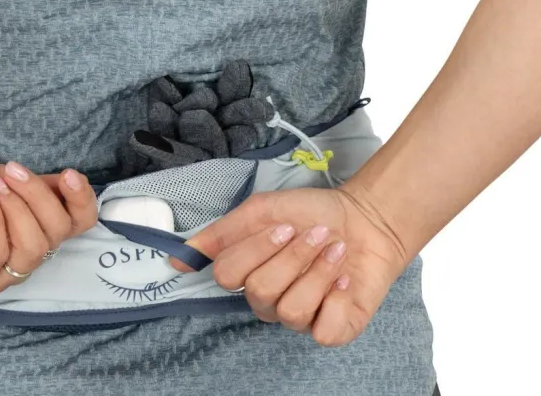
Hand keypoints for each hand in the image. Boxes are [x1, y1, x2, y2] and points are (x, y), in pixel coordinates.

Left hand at [0, 160, 99, 299]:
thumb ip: (34, 184)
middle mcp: (22, 258)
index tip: (68, 174)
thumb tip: (65, 180)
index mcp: (36, 230)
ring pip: (32, 249)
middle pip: (57, 233)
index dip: (82, 201)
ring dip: (17, 208)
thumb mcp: (1, 177)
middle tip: (11, 172)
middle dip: (38, 196)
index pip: (78, 225)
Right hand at [167, 181, 411, 346]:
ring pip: (291, 311)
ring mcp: (299, 318)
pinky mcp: (331, 330)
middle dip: (294, 257)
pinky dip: (338, 300)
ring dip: (319, 273)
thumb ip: (221, 234)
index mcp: (248, 273)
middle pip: (260, 291)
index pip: (228, 276)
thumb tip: (176, 261)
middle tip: (317, 234)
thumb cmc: (310, 213)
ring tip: (336, 250)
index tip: (284, 226)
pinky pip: (322, 330)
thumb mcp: (262, 210)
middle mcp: (268, 301)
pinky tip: (345, 280)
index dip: (256, 250)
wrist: (364, 219)